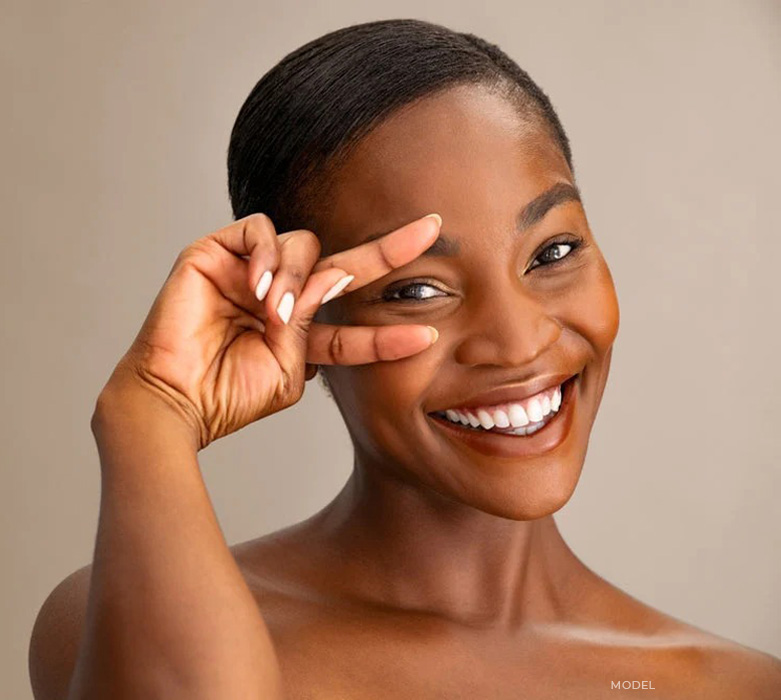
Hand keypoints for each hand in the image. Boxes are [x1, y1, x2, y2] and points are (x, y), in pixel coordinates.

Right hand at [100, 212, 441, 449]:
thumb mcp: (291, 371)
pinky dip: (267, 255)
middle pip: (342, 266)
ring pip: (302, 246)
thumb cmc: (229, 395)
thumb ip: (321, 337)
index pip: (350, 320)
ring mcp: (249, 271)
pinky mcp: (217, 252)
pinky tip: (258, 288)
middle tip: (431, 231)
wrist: (178, 399)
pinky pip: (260, 231)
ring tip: (275, 313)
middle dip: (388, 251)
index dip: (386, 327)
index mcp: (298, 328)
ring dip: (297, 278)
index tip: (430, 331)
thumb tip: (338, 292)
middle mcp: (278, 294)